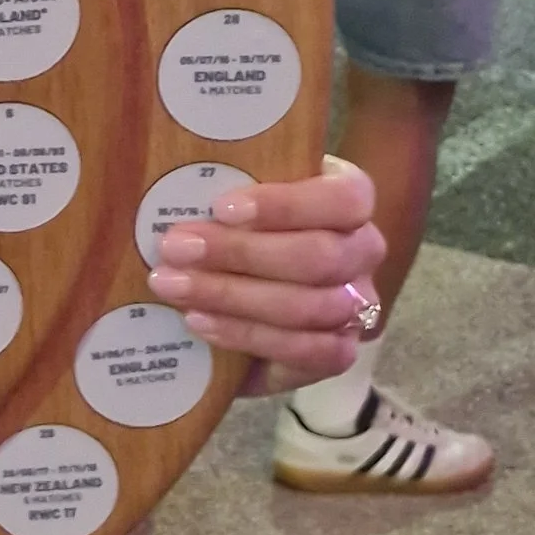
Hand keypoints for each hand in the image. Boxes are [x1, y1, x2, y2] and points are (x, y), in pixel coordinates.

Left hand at [148, 155, 383, 394]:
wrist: (242, 299)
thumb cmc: (239, 228)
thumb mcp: (236, 200)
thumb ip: (221, 184)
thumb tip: (171, 190)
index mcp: (349, 198)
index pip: (344, 198)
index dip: (286, 205)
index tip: (222, 208)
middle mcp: (362, 250)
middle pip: (320, 256)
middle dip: (241, 253)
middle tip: (177, 247)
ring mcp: (357, 304)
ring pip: (310, 306)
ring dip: (233, 297)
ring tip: (174, 286)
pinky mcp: (339, 351)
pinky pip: (309, 351)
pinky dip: (248, 336)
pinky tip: (202, 322)